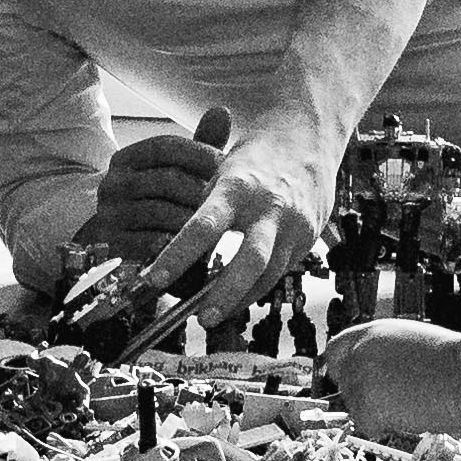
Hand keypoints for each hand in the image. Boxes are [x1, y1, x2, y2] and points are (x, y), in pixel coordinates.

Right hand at [88, 105, 232, 273]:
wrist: (125, 242)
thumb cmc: (162, 200)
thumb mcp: (179, 171)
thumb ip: (200, 144)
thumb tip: (222, 110)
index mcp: (125, 159)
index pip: (165, 146)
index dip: (199, 153)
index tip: (228, 165)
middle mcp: (111, 183)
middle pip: (166, 179)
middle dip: (203, 189)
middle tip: (232, 200)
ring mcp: (109, 214)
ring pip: (161, 211)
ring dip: (194, 218)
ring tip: (220, 223)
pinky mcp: (112, 245)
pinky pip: (150, 241)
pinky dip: (176, 243)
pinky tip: (197, 246)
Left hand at [143, 118, 326, 334]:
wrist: (306, 142)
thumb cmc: (251, 160)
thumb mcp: (220, 171)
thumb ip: (200, 206)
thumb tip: (160, 244)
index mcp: (237, 186)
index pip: (204, 225)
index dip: (178, 255)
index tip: (154, 279)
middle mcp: (268, 207)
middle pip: (249, 259)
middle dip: (224, 293)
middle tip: (199, 318)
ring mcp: (292, 225)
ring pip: (268, 274)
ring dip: (239, 300)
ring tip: (211, 316)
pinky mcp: (306, 240)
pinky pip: (279, 274)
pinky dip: (255, 290)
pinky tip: (235, 301)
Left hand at [325, 317, 460, 441]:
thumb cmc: (455, 360)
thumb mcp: (412, 342)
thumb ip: (385, 354)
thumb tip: (374, 373)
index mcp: (373, 332)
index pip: (335, 351)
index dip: (345, 370)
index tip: (353, 383)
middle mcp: (361, 351)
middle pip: (343, 384)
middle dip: (364, 395)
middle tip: (394, 401)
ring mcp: (361, 376)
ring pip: (355, 407)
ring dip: (378, 412)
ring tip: (412, 402)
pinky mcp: (366, 402)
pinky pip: (366, 424)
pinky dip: (386, 426)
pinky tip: (410, 413)